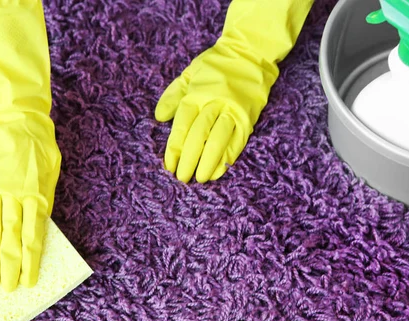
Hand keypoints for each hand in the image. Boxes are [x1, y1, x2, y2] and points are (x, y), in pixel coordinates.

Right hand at [0, 115, 60, 291]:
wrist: (17, 120)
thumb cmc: (40, 149)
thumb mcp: (51, 175)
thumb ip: (44, 203)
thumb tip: (37, 232)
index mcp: (38, 196)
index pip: (34, 238)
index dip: (31, 262)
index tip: (30, 281)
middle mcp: (15, 197)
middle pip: (12, 240)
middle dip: (10, 267)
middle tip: (8, 289)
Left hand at [155, 0, 312, 182]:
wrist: (250, 53)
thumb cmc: (216, 64)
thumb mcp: (190, 74)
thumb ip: (173, 95)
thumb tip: (159, 117)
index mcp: (196, 95)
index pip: (182, 126)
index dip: (174, 148)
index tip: (169, 166)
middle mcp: (213, 104)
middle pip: (198, 137)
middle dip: (188, 160)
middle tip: (182, 178)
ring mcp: (232, 111)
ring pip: (217, 142)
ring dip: (207, 163)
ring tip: (199, 179)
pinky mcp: (248, 118)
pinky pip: (237, 142)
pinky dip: (227, 159)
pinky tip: (219, 171)